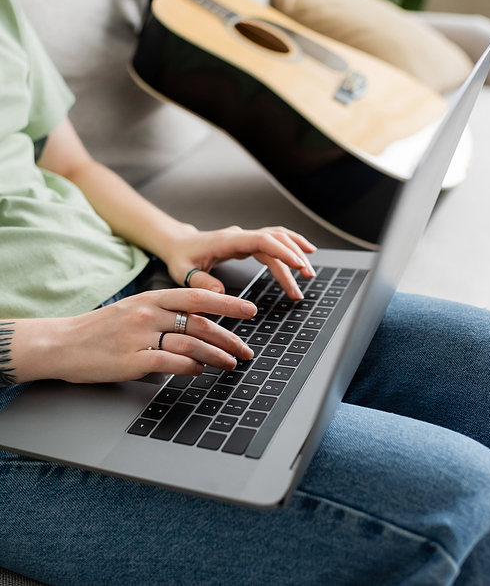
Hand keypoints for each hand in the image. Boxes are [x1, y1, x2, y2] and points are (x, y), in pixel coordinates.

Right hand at [10, 289, 256, 383]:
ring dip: (216, 355)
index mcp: (151, 297)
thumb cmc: (99, 328)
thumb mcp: (134, 309)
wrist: (62, 343)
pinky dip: (191, 367)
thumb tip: (198, 323)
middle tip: (246, 349)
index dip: (227, 304)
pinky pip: (171, 363)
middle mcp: (148, 313)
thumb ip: (164, 312)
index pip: (197, 297)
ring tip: (231, 363)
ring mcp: (140, 336)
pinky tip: (200, 370)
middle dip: (229, 337)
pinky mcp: (132, 360)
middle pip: (200, 322)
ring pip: (191, 343)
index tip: (249, 310)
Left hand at [161, 225, 315, 299]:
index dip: (282, 251)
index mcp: (227, 240)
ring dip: (295, 252)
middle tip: (306, 280)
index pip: (262, 241)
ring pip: (277, 238)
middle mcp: (239, 235)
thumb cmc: (181, 257)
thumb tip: (220, 293)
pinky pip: (273, 241)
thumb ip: (202, 282)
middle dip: (293, 258)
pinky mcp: (247, 242)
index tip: (298, 265)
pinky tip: (302, 255)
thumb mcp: (184, 272)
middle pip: (275, 240)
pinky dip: (289, 246)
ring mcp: (245, 237)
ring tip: (309, 272)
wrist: (178, 244)